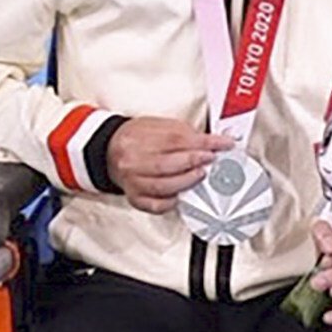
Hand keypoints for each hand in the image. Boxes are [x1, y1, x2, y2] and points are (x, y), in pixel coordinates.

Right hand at [108, 117, 234, 213]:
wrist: (110, 151)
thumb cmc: (136, 139)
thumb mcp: (157, 126)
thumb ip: (182, 133)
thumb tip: (210, 142)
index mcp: (137, 138)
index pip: (176, 139)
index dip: (203, 143)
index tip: (222, 144)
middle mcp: (132, 161)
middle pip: (167, 164)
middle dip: (194, 162)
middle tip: (210, 159)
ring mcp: (132, 181)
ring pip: (163, 186)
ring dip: (187, 181)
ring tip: (199, 175)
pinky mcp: (134, 197)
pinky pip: (154, 205)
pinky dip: (171, 202)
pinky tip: (181, 195)